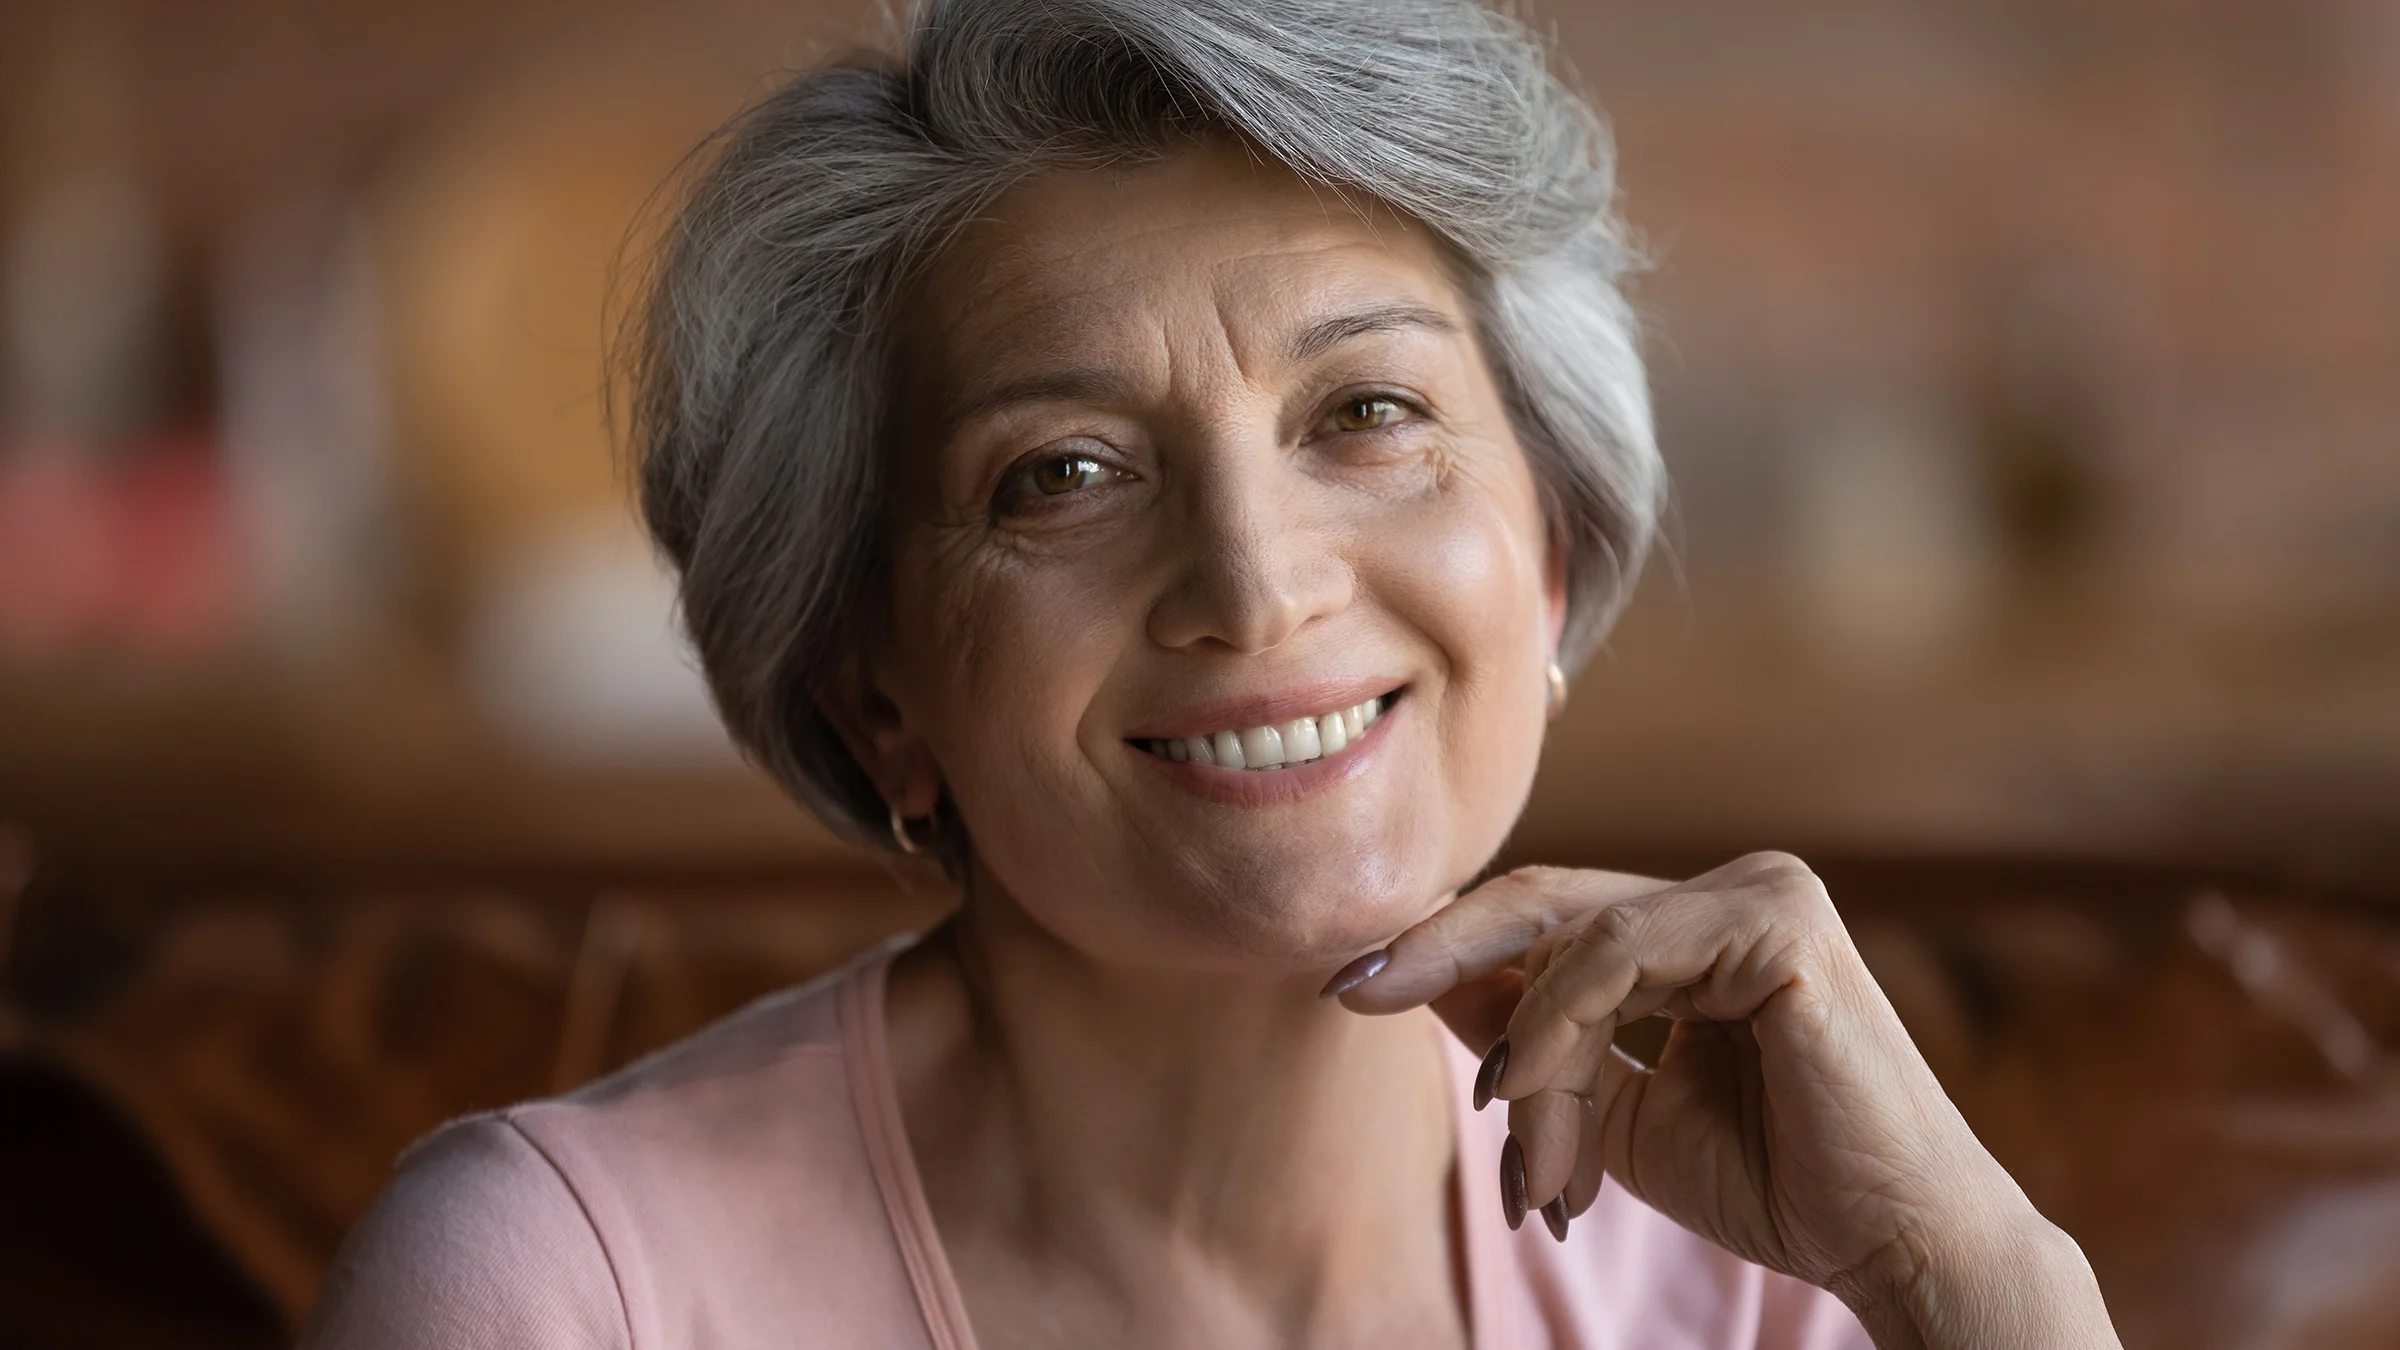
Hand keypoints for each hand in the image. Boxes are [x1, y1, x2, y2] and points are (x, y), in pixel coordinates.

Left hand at [1331, 853, 2119, 1349]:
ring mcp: (1762, 891)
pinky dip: (1558, 1022)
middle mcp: (1733, 888)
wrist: (1888, 1243)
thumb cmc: (1773, 1182)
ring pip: (1577, 942)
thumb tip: (1423, 985)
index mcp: (1698, 927)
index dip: (1449, 946)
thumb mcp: (1613, 1110)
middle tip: (1354, 989)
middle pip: (1548, 902)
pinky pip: (1622, 952)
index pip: (1550, 917)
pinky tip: (1529, 1091)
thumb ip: (1536, 1045)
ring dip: (1529, 1057)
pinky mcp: (1780, 918)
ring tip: (1529, 1161)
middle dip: (1441, 950)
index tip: (1355, 986)